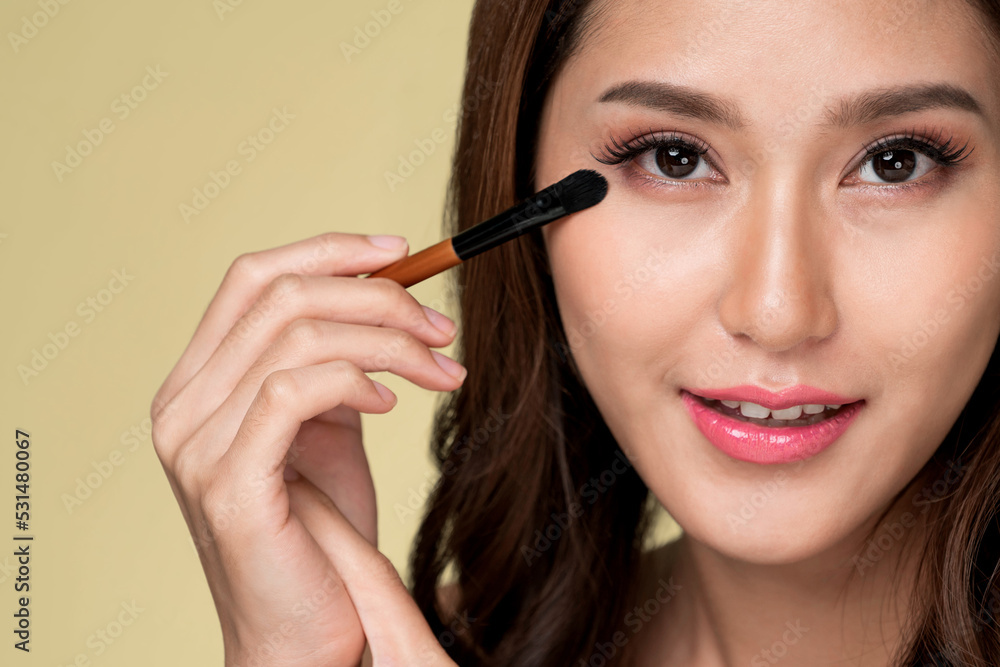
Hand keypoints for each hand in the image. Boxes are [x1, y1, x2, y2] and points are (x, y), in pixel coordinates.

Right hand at [150, 232, 463, 665]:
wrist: (301, 631)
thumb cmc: (320, 533)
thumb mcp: (328, 430)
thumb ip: (335, 366)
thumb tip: (381, 299)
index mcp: (199, 382)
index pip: (251, 277)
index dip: (327, 250)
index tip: (399, 251)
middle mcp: (182, 404)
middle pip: (281, 296)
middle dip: (378, 298)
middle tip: (441, 328)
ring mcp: (196, 443)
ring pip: (296, 336)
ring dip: (386, 341)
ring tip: (437, 368)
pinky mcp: (227, 481)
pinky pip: (292, 390)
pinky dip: (353, 381)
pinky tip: (389, 405)